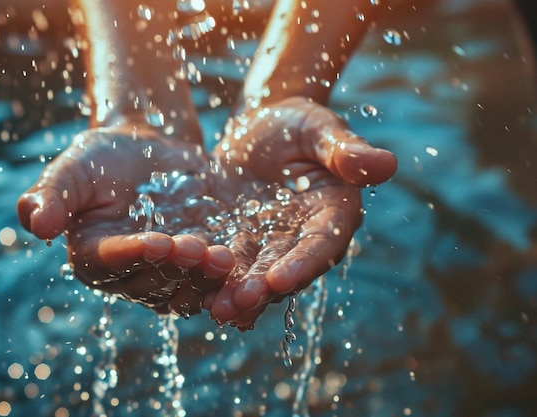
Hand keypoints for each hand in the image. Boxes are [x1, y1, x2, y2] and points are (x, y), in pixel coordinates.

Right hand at [16, 124, 234, 316]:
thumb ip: (52, 193)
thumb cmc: (105, 156)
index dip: (134, 256)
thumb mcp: (75, 167)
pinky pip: (216, 283)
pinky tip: (246, 271)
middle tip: (197, 248)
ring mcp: (169, 275)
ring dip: (206, 280)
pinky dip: (230, 283)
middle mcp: (131, 276)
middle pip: (154, 283)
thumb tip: (37, 225)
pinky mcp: (201, 267)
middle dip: (176, 268)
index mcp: (95, 257)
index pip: (112, 263)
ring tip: (225, 259)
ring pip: (187, 290)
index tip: (156, 242)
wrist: (150, 148)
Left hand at [205, 97, 396, 329]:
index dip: (302, 263)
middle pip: (284, 270)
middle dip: (262, 289)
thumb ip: (346, 151)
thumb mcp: (322, 130)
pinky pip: (226, 262)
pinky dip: (213, 277)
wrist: (263, 126)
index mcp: (332, 215)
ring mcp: (268, 244)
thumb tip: (388, 163)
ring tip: (217, 309)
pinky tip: (196, 291)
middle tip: (239, 304)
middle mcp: (302, 238)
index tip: (280, 279)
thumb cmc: (300, 124)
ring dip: (236, 294)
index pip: (321, 245)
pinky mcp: (239, 240)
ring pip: (253, 275)